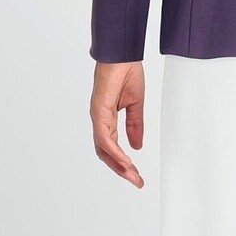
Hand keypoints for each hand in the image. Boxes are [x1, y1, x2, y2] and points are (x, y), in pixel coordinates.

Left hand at [90, 61, 145, 187]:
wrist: (122, 54)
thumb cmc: (126, 72)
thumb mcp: (135, 105)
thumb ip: (135, 126)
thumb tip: (136, 147)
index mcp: (107, 119)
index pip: (113, 148)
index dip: (124, 163)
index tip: (137, 175)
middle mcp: (100, 120)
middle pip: (106, 153)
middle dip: (121, 170)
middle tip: (137, 182)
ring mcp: (98, 117)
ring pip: (104, 149)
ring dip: (118, 165)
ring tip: (133, 175)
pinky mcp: (99, 111)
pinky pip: (104, 137)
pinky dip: (114, 151)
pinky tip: (126, 160)